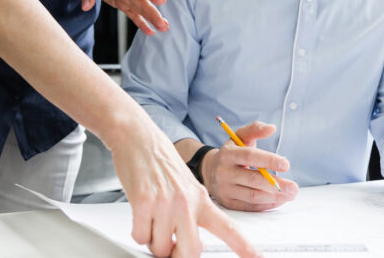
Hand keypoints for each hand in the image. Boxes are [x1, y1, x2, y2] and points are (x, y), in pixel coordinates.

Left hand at [78, 0, 168, 34]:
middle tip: (164, 25)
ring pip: (141, 9)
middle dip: (154, 13)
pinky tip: (151, 31)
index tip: (162, 1)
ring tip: (164, 28)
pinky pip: (133, 14)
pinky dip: (142, 23)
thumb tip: (86, 6)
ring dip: (152, 18)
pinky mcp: (122, 4)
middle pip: (142, 1)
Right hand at [110, 121, 260, 257]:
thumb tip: (193, 245)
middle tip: (171, 246)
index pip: (228, 228)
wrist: (140, 139)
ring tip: (153, 220)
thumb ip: (195, 215)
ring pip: (161, 248)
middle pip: (191, 252)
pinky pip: (141, 237)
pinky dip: (139, 232)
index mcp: (202, 199)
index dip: (244, 247)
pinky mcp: (144, 202)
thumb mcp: (188, 187)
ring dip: (154, 240)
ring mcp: (166, 203)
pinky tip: (142, 214)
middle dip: (178, 255)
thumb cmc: (162, 164)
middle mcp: (187, 203)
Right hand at [202, 122, 298, 211]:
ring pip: (253, 195)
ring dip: (274, 197)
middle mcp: (224, 172)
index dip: (268, 160)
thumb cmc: (232, 152)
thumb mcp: (240, 137)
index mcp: (228, 154)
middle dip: (276, 184)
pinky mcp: (228, 203)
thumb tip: (272, 128)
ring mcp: (225, 189)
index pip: (249, 156)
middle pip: (253, 180)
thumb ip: (255, 129)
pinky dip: (267, 204)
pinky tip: (279, 200)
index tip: (286, 164)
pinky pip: (250, 206)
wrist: (210, 170)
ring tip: (290, 194)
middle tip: (294, 187)